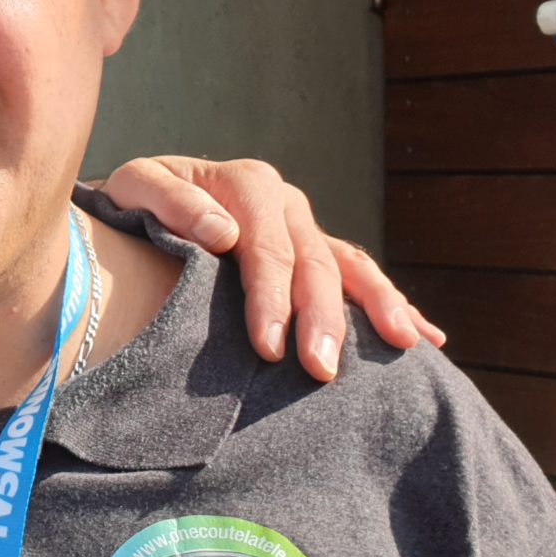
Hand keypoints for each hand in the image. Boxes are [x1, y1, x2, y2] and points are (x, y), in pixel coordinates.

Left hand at [96, 157, 443, 381]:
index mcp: (247, 184)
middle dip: (323, 318)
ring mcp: (306, 226)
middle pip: (316, 263)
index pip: (267, 248)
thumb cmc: (129, 202)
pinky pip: (360, 276)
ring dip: (379, 307)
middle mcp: (286, 202)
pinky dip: (393, 305)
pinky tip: (426, 339)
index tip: (267, 347)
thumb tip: (222, 233)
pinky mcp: (314, 251)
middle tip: (320, 371)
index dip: (271, 298)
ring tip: (405, 348)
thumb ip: (170, 203)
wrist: (136, 203)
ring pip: (352, 267)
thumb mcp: (133, 188)